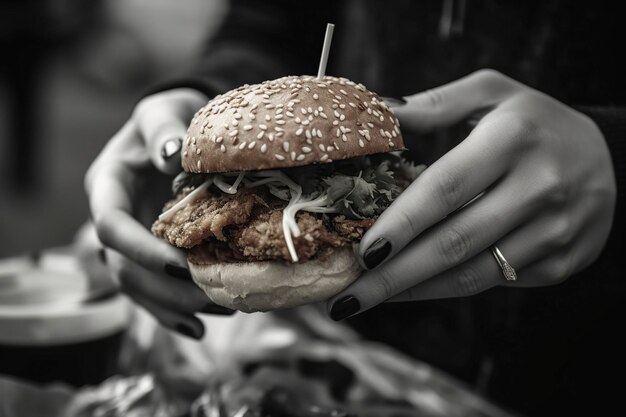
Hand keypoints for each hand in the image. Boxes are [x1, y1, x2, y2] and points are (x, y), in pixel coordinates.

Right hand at [85, 88, 233, 337]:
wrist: (178, 131)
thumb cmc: (170, 118)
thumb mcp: (164, 112)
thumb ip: (164, 130)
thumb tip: (171, 154)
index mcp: (108, 186)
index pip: (111, 226)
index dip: (141, 250)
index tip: (180, 264)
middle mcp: (115, 219)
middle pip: (124, 268)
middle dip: (164, 288)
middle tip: (208, 296)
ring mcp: (131, 241)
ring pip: (138, 287)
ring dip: (173, 306)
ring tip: (216, 312)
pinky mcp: (149, 254)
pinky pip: (153, 291)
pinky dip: (173, 312)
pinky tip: (200, 328)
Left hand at [328, 69, 615, 319]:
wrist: (608, 154)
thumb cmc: (532, 122)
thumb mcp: (490, 94)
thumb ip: (433, 105)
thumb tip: (375, 113)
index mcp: (512, 140)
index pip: (446, 189)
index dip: (402, 223)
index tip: (362, 252)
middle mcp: (539, 188)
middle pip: (454, 243)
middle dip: (395, 276)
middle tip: (348, 297)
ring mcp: (556, 230)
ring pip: (474, 274)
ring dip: (416, 291)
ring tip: (370, 299)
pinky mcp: (563, 260)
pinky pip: (496, 283)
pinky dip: (450, 289)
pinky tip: (415, 288)